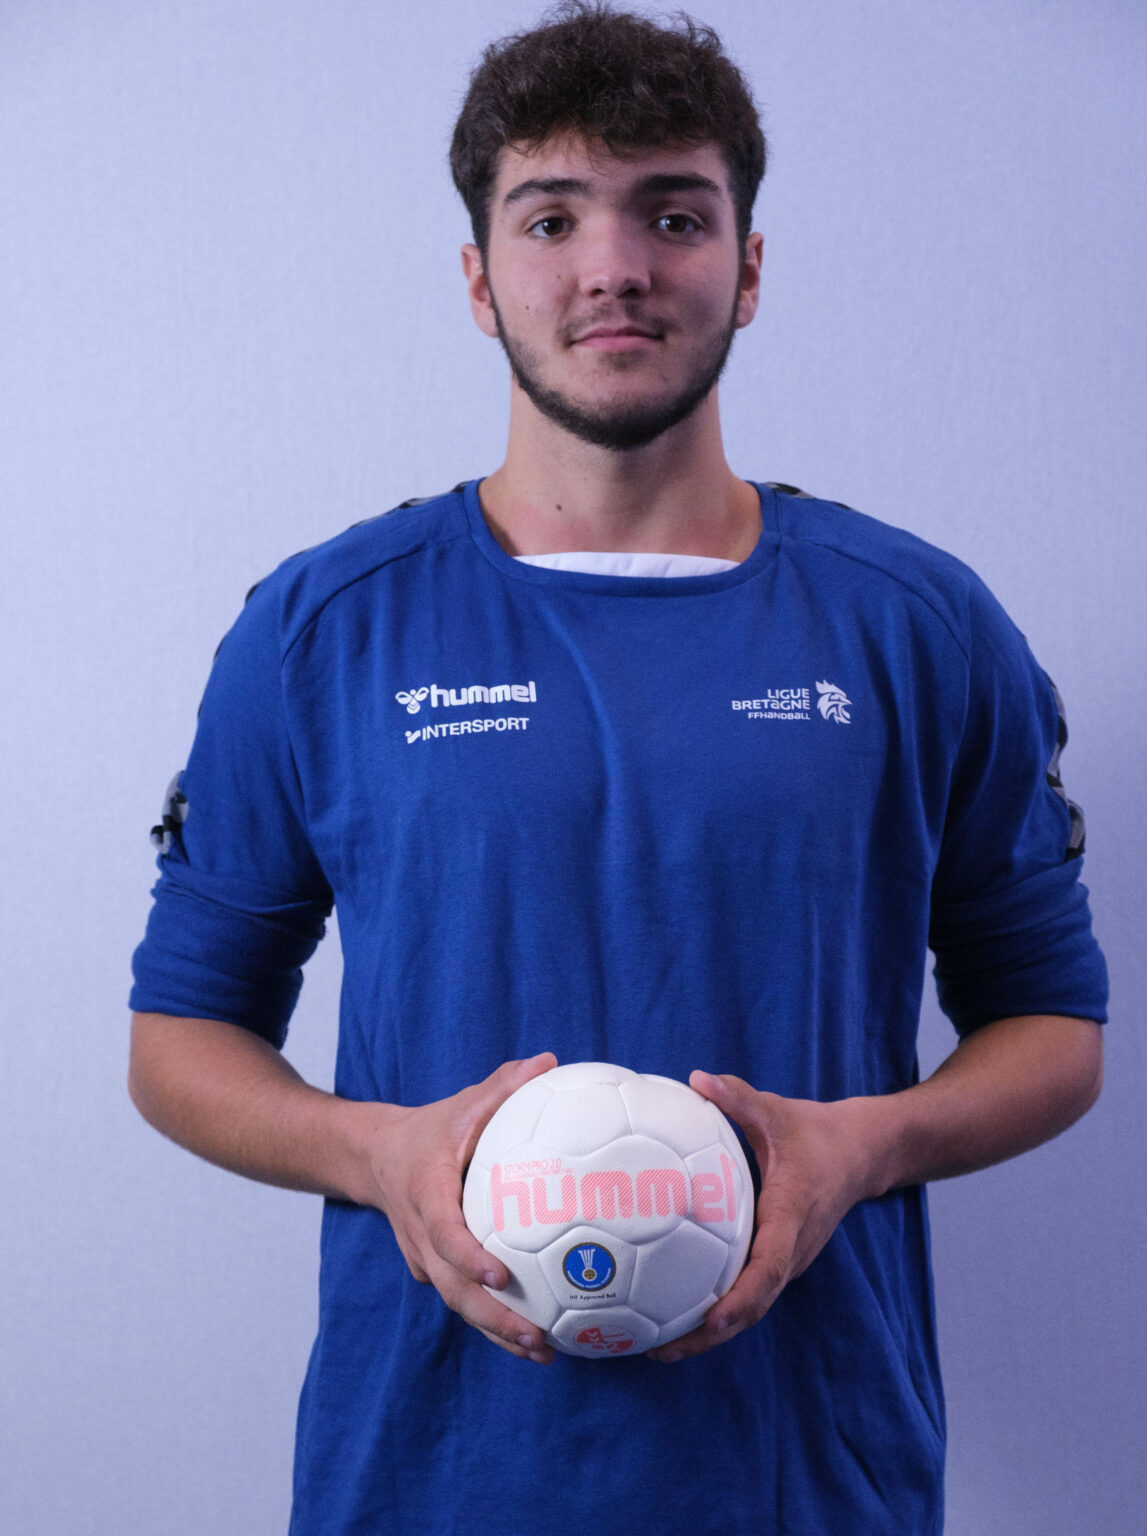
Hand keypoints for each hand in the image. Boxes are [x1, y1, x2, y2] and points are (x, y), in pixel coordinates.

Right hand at [362, 1052, 558, 1362]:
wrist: (375, 1157)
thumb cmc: (430, 1129)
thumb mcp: (462, 1102)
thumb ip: (504, 1085)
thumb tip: (551, 1062)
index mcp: (426, 1193)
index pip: (444, 1232)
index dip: (469, 1256)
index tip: (500, 1274)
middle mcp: (421, 1235)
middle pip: (452, 1287)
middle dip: (492, 1316)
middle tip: (537, 1337)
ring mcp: (424, 1259)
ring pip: (457, 1304)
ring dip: (496, 1331)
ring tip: (542, 1351)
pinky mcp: (434, 1271)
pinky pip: (462, 1301)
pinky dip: (493, 1323)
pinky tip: (535, 1340)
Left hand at [647, 1071, 882, 1362]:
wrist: (863, 1153)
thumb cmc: (818, 1133)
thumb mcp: (778, 1112)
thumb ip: (739, 1098)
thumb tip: (698, 1078)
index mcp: (791, 1217)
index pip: (768, 1269)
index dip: (740, 1299)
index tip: (708, 1321)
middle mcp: (791, 1250)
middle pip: (752, 1306)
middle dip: (708, 1336)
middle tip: (657, 1350)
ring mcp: (787, 1260)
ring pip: (750, 1307)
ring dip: (709, 1333)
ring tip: (655, 1346)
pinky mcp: (779, 1259)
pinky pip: (748, 1291)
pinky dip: (716, 1310)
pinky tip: (672, 1312)